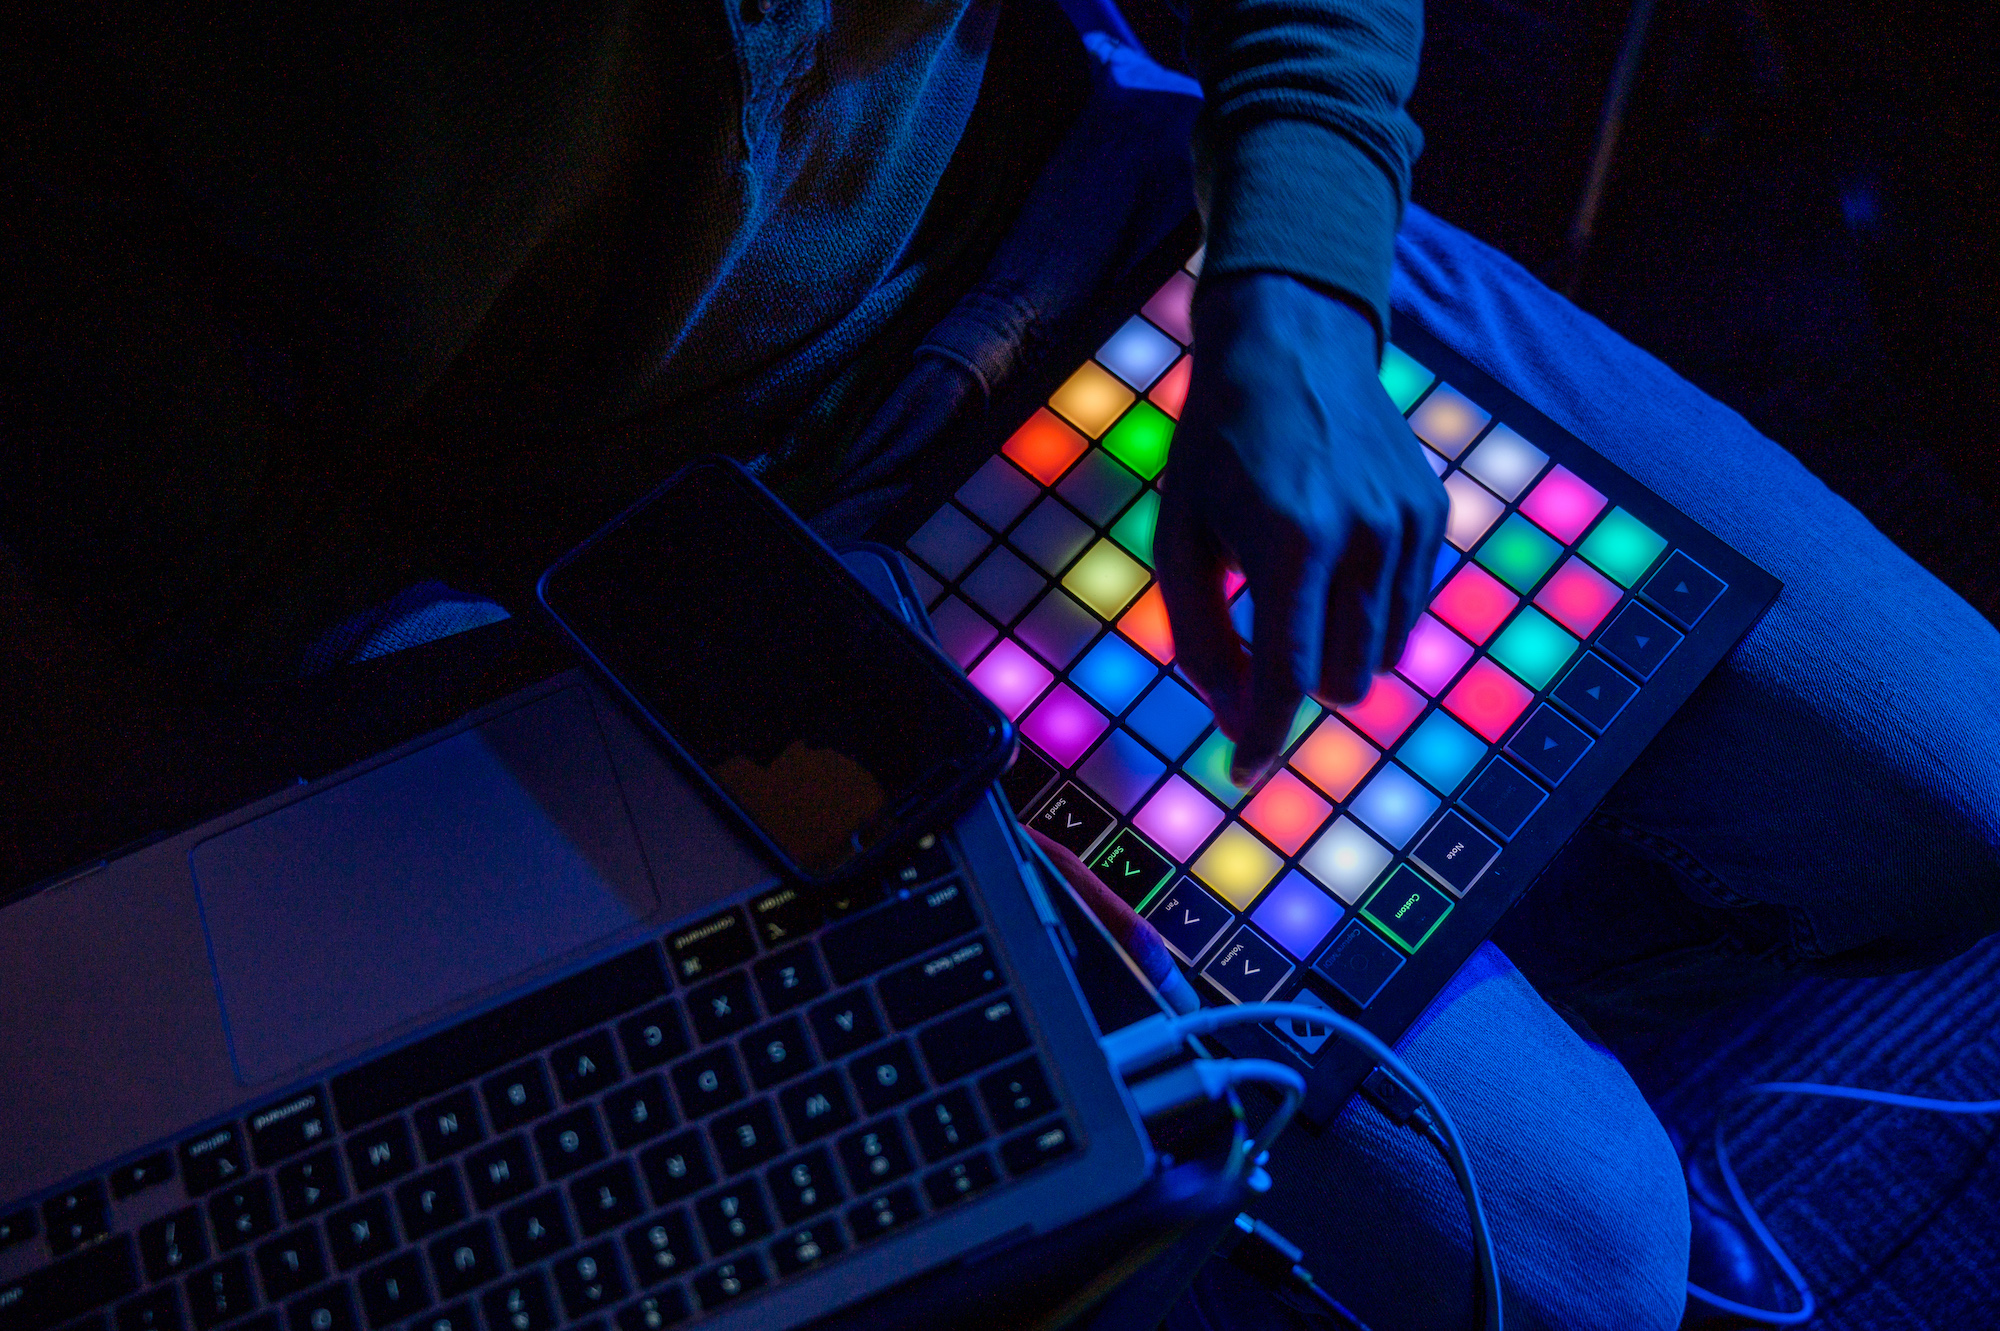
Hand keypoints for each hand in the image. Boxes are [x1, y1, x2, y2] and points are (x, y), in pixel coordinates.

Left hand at [1156, 272, 1446, 786]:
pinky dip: (1364, 613)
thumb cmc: (1218, 450)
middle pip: (1345, 682)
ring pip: (1382, 656)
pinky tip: (1330, 562)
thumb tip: (1237, 718)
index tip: (1241, 772)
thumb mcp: (1180, 540)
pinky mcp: (1432, 514)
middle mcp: (1363, 535)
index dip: (1262, 737)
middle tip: (1260, 661)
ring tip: (1293, 592)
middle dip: (1299, 690)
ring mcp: (1408, 525)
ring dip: (1334, 652)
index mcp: (1291, 540)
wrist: (1290, 346)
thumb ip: (1201, 637)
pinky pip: (1405, 609)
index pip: (1288, 677)